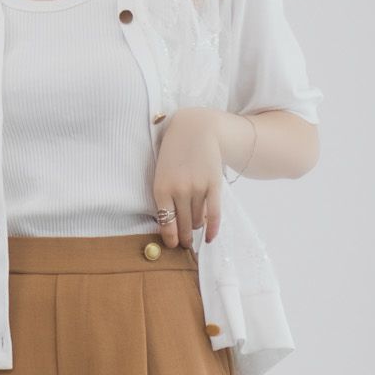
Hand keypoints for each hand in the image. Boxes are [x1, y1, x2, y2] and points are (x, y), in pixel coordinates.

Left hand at [151, 108, 232, 248]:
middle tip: (185, 244)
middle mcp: (179, 191)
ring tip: (194, 228)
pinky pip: (214, 214)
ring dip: (196, 228)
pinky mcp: (214, 185)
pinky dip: (212, 229)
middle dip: (184, 239)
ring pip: (198, 221)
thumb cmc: (173, 153)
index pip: (166, 223)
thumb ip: (164, 198)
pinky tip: (210, 238)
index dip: (170, 239)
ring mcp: (198, 188)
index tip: (173, 245)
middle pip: (183, 226)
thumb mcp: (161, 173)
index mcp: (161, 188)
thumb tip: (171, 226)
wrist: (195, 129)